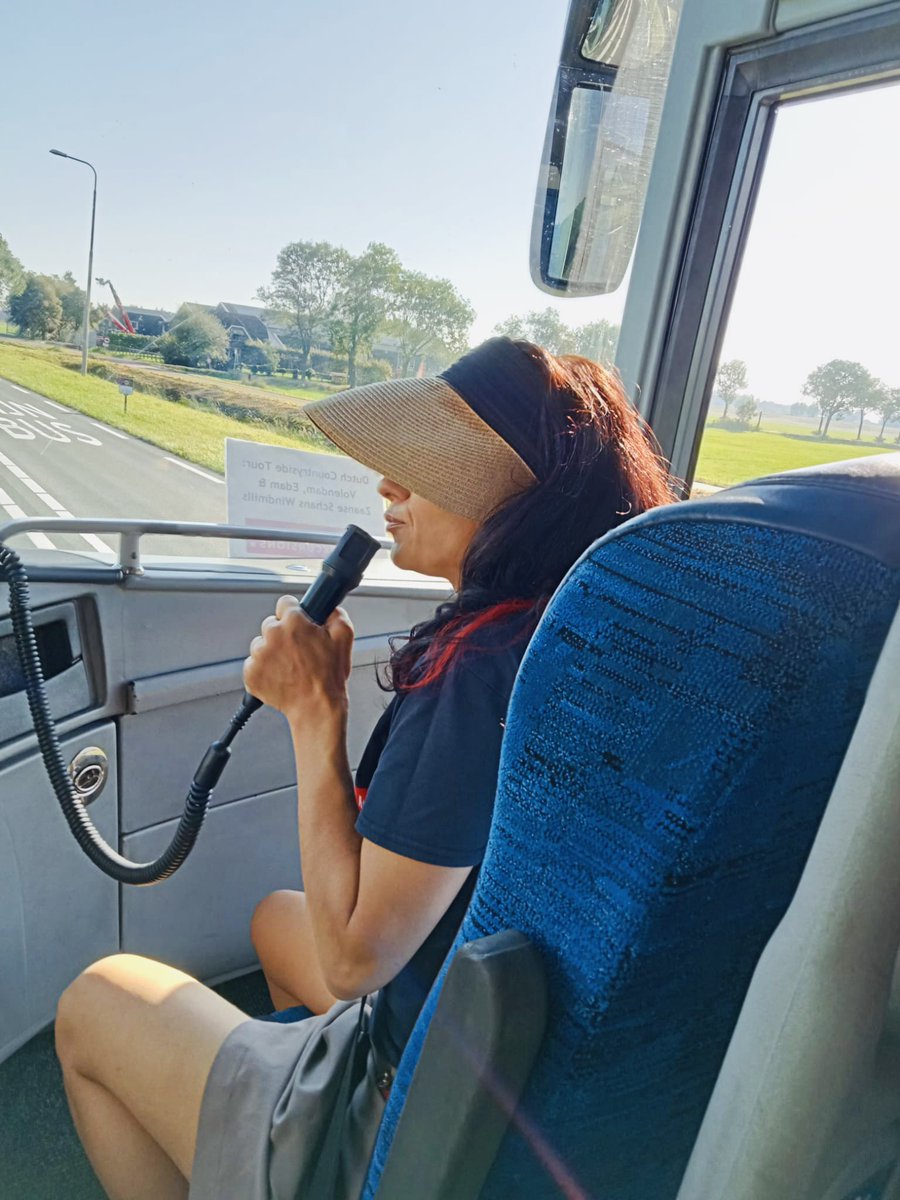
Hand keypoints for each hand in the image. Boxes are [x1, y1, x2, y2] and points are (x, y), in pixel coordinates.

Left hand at [243, 595, 354, 725]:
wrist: (316, 708)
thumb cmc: (328, 678)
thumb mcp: (344, 639)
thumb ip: (337, 614)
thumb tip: (329, 608)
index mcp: (293, 623)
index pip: (285, 603)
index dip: (294, 612)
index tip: (297, 621)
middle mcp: (272, 635)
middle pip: (271, 624)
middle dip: (283, 634)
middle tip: (297, 651)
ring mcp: (259, 655)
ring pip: (261, 645)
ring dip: (272, 652)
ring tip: (290, 667)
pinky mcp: (251, 673)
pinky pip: (254, 665)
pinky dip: (264, 670)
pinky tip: (280, 676)